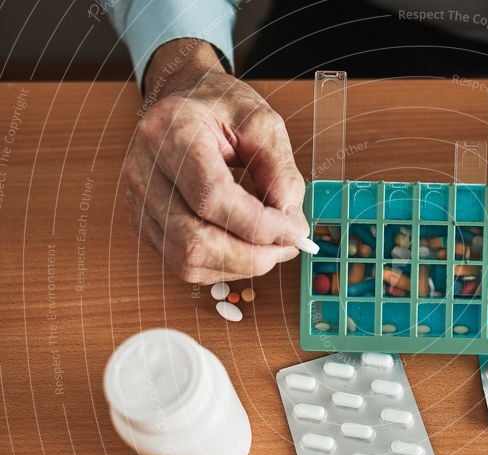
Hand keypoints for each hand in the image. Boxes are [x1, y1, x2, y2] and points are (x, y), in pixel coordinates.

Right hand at [125, 39, 308, 283]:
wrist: (184, 100)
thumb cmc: (221, 107)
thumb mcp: (263, 124)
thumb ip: (281, 174)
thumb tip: (291, 227)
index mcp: (171, 132)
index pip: (212, 197)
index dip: (258, 224)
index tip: (294, 230)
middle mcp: (144, 169)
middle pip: (195, 240)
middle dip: (252, 255)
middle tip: (288, 245)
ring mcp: (137, 200)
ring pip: (187, 261)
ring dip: (239, 266)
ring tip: (270, 247)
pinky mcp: (143, 222)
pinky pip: (182, 264)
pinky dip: (222, 266)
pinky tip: (245, 248)